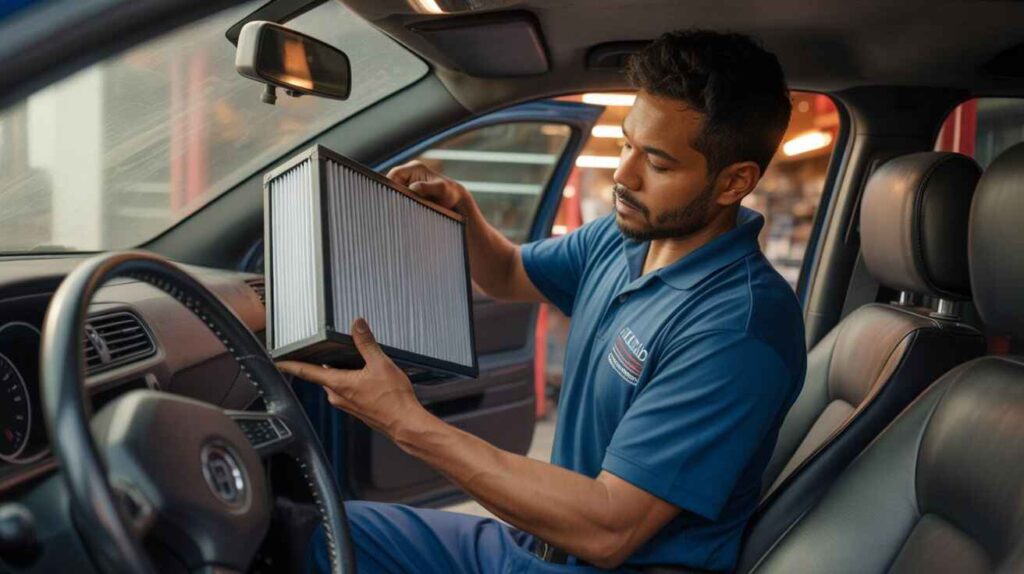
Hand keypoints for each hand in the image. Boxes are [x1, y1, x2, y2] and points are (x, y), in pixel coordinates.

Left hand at [276, 318, 425, 437]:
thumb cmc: (393, 399)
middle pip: (322, 375)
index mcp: (338, 384)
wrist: (405, 423)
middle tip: (322, 348)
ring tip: (350, 360)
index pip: (306, 372)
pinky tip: (364, 377)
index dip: (290, 364)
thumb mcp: (380, 364)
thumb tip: (357, 325)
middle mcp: (338, 396)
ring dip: (338, 372)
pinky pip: (346, 391)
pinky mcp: (356, 409)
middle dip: (321, 363)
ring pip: (335, 383)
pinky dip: (349, 382)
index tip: (277, 360)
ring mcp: (347, 405)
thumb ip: (366, 343)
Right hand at [387, 160, 468, 212]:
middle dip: (392, 193)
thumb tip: (413, 187)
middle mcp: (410, 172)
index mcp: (415, 167)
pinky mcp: (410, 189)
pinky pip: (400, 195)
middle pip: (392, 182)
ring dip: (396, 199)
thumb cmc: (450, 193)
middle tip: (393, 207)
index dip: (390, 185)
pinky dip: (401, 202)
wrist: (456, 199)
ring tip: (399, 210)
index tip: (390, 198)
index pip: (394, 174)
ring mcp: (409, 180)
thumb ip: (427, 187)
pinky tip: (403, 210)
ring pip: (395, 190)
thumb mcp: (441, 189)